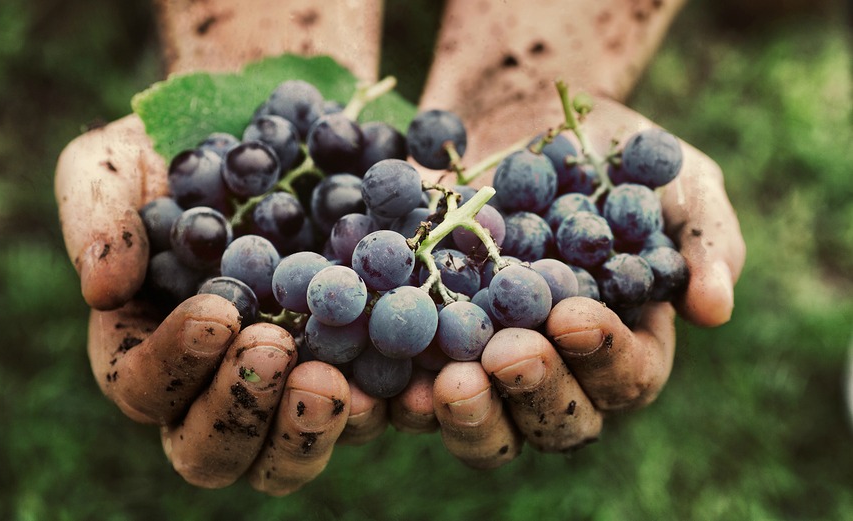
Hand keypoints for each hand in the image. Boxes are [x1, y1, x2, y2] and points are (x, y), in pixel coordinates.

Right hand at [55, 115, 398, 494]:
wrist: (276, 128)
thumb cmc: (182, 149)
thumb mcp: (118, 161)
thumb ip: (97, 216)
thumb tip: (102, 290)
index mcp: (151, 350)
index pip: (144, 387)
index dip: (174, 364)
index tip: (217, 312)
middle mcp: (218, 384)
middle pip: (214, 451)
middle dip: (241, 412)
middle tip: (275, 350)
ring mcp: (290, 385)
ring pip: (288, 457)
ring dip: (309, 431)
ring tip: (336, 381)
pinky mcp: (357, 370)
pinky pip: (372, 415)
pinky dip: (390, 409)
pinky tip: (413, 381)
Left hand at [426, 97, 744, 466]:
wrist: (521, 116)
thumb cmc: (611, 154)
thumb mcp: (676, 180)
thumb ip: (705, 240)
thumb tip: (715, 310)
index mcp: (625, 344)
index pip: (627, 376)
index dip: (604, 356)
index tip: (574, 315)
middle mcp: (559, 370)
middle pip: (556, 420)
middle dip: (534, 391)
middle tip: (508, 355)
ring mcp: (490, 363)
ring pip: (485, 422)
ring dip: (467, 414)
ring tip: (447, 383)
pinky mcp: (429, 344)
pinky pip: (413, 386)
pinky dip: (398, 390)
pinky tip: (384, 376)